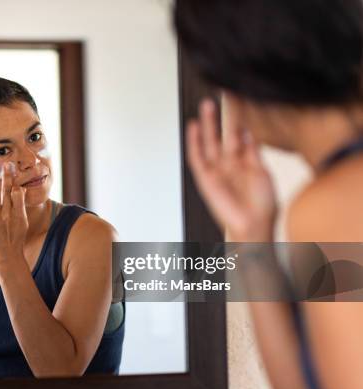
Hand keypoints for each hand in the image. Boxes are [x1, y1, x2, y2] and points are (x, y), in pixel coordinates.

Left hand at [0, 162, 28, 266]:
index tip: (12, 169)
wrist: (8, 256)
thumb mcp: (23, 222)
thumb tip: (20, 189)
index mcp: (18, 214)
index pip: (16, 192)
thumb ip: (21, 206)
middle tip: (6, 163)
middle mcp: (7, 215)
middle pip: (6, 191)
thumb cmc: (16, 238)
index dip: (14, 180)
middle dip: (6, 176)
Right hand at [186, 99, 276, 240]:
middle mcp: (228, 164)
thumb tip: (248, 131)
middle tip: (221, 95)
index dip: (239, 116)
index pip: (239, 133)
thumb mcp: (262, 172)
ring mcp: (216, 170)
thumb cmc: (262, 205)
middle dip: (221, 115)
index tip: (240, 97)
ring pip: (210, 141)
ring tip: (207, 105)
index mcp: (244, 161)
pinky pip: (196, 157)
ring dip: (208, 124)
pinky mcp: (205, 178)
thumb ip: (253, 152)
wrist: (254, 225)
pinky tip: (194, 127)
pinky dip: (194, 142)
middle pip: (223, 134)